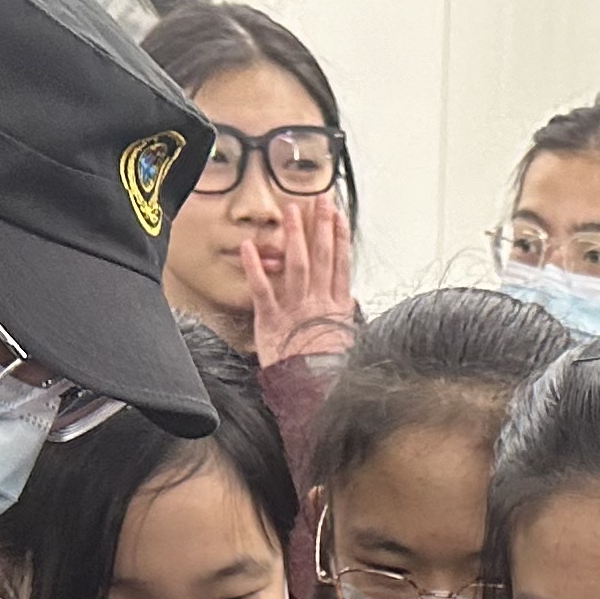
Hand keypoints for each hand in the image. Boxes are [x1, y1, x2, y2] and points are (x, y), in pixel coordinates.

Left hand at [243, 192, 360, 368]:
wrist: (314, 399)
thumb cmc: (327, 375)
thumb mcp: (345, 346)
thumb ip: (344, 320)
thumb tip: (349, 303)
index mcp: (337, 310)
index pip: (340, 265)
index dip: (339, 238)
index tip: (338, 215)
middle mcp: (318, 305)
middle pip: (322, 258)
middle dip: (321, 227)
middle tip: (318, 200)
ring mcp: (296, 311)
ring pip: (297, 266)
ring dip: (295, 237)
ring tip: (292, 211)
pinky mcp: (272, 322)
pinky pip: (262, 290)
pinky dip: (255, 268)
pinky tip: (249, 247)